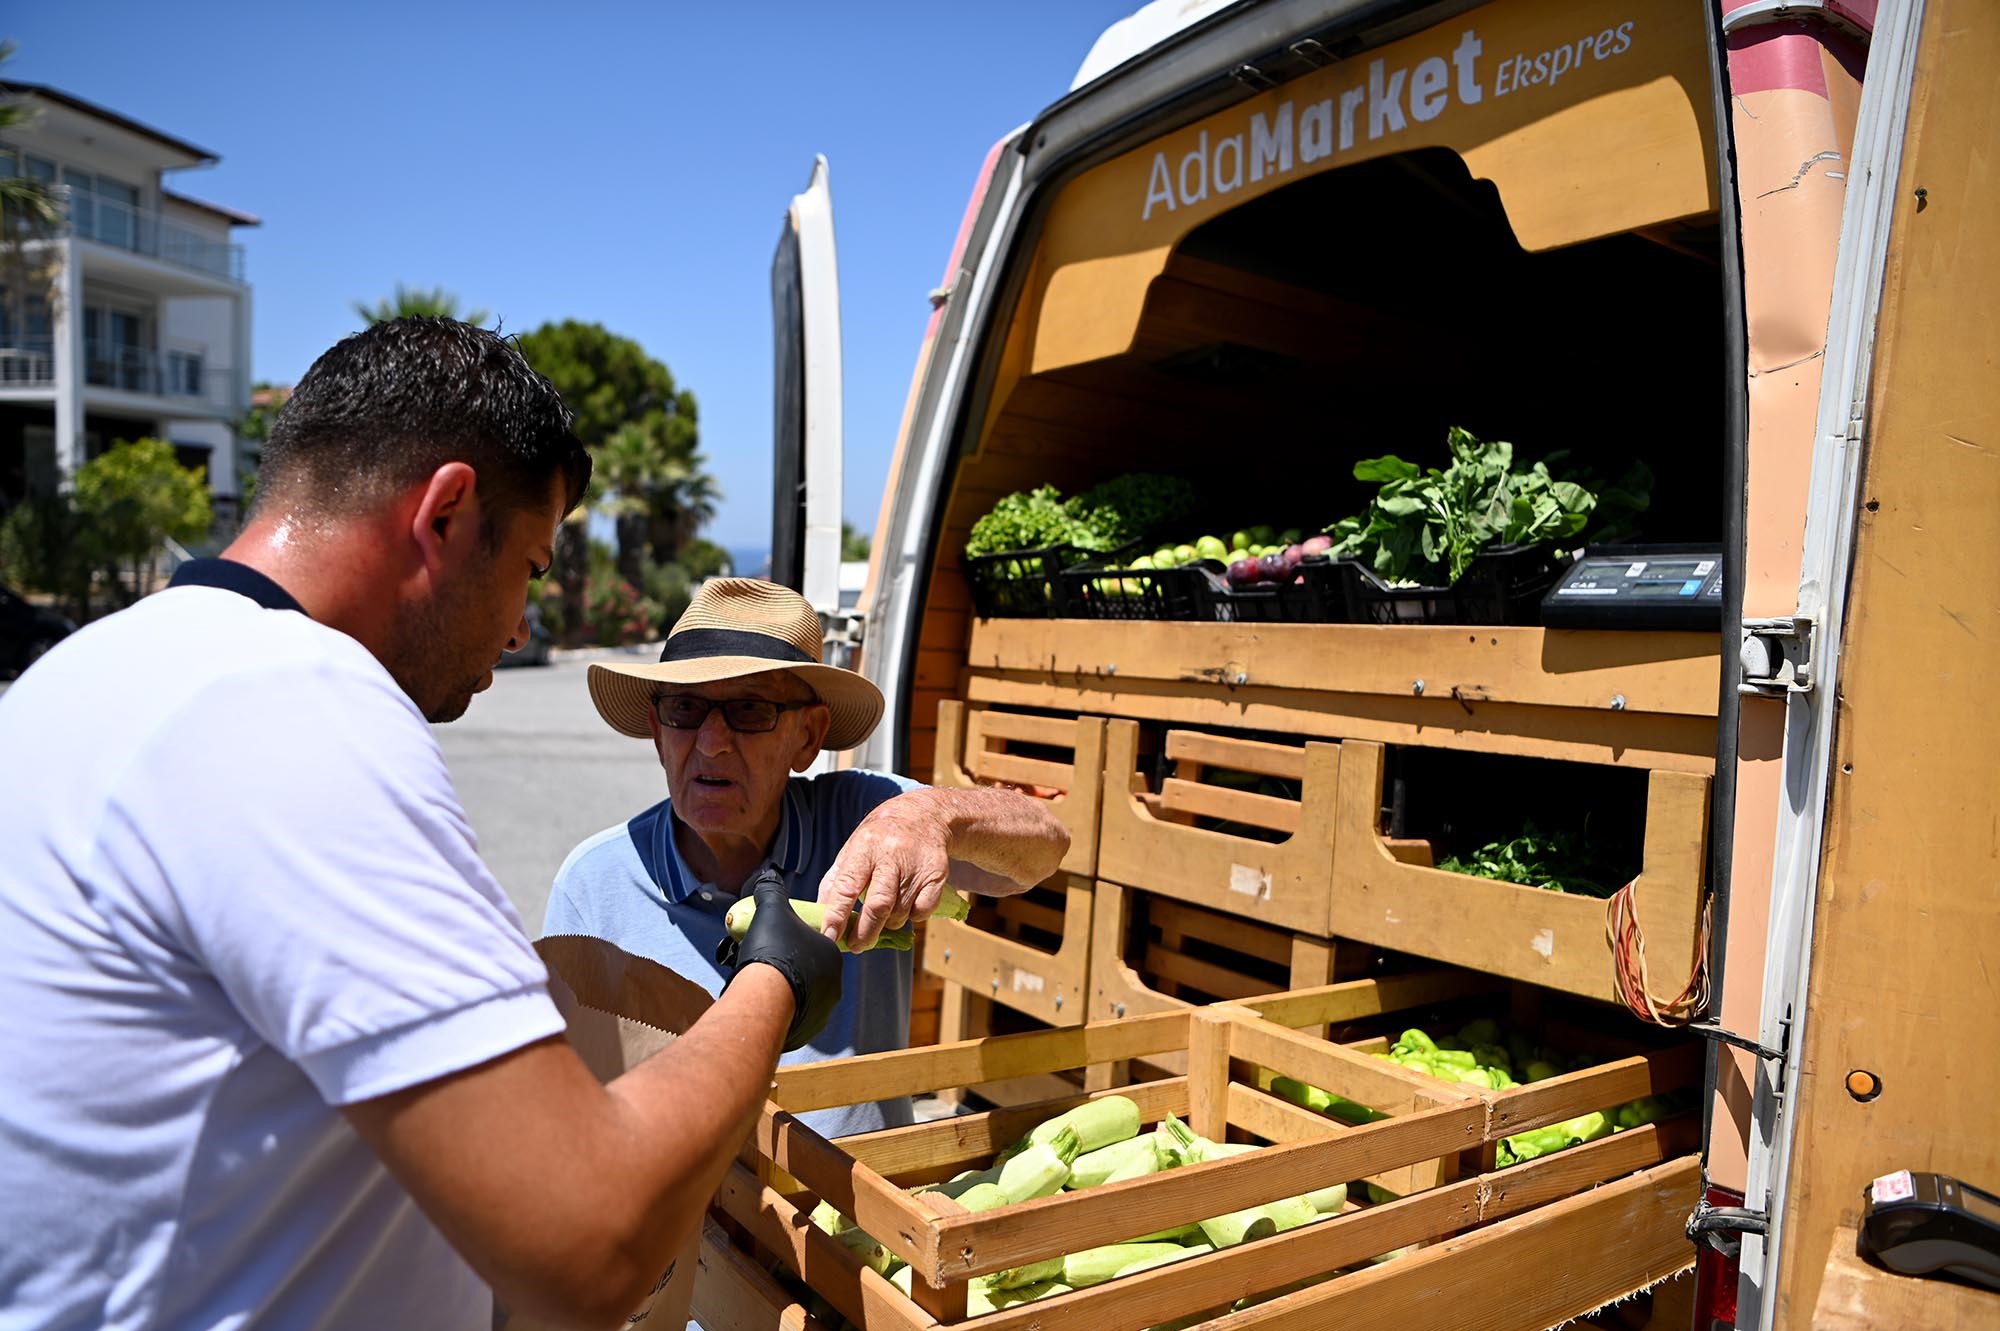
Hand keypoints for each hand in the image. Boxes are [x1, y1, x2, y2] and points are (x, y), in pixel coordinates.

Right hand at [715, 869, 842, 1050]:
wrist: (763, 995)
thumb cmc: (772, 950)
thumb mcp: (772, 911)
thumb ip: (772, 892)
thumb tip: (768, 878)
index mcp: (830, 952)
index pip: (818, 944)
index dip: (797, 943)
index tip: (780, 945)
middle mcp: (834, 980)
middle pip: (811, 971)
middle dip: (793, 968)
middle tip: (770, 965)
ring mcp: (824, 1006)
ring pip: (806, 995)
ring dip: (790, 991)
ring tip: (766, 986)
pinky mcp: (810, 1026)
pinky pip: (799, 1017)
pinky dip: (785, 1012)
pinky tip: (768, 1006)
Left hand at [815, 797, 952, 951]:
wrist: (924, 815)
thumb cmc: (880, 838)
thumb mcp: (853, 850)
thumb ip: (836, 880)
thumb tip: (820, 914)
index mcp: (864, 849)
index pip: (846, 887)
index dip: (836, 915)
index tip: (828, 937)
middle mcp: (891, 856)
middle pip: (878, 906)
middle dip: (865, 933)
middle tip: (856, 946)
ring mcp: (915, 866)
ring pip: (899, 913)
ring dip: (888, 923)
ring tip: (883, 914)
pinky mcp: (936, 874)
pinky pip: (922, 911)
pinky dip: (912, 917)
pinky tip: (907, 904)